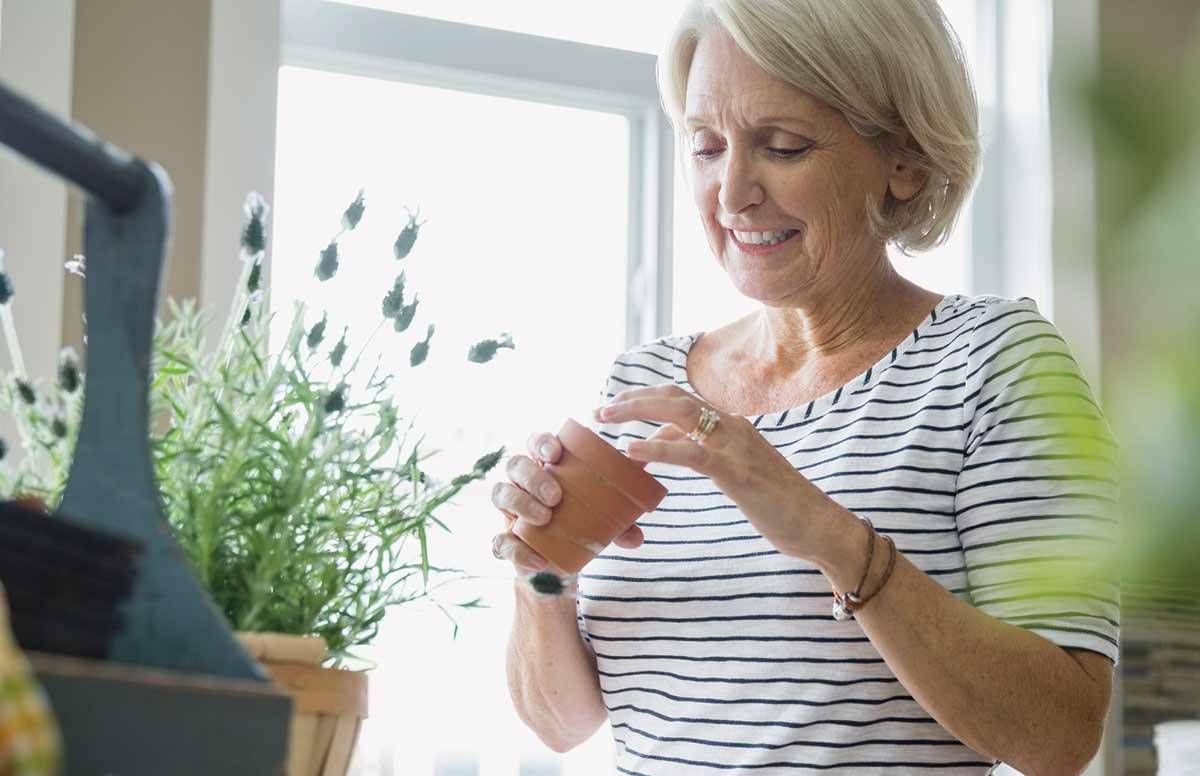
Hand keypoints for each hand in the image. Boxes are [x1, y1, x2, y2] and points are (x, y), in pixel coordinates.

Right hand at [490, 431, 644, 573]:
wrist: (562, 562)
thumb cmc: (582, 523)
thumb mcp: (604, 519)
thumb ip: (621, 523)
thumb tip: (637, 534)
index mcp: (546, 465)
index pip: (536, 442)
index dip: (542, 443)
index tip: (556, 453)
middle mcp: (523, 482)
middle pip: (516, 464)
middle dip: (533, 477)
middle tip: (556, 496)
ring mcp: (510, 509)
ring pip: (501, 493)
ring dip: (521, 504)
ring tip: (545, 518)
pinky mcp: (506, 538)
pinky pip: (500, 541)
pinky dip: (516, 549)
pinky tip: (537, 559)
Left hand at [594, 385, 835, 560]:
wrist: (818, 525)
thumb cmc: (777, 502)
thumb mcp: (734, 470)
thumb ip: (702, 451)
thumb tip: (666, 440)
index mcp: (732, 425)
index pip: (681, 397)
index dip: (646, 397)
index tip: (616, 406)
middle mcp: (733, 426)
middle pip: (674, 396)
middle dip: (634, 399)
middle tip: (600, 409)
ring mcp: (736, 446)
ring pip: (679, 413)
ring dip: (638, 411)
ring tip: (606, 418)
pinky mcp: (736, 472)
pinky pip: (691, 452)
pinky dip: (657, 447)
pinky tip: (631, 450)